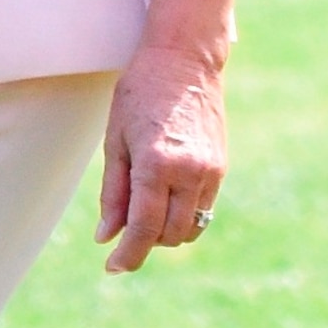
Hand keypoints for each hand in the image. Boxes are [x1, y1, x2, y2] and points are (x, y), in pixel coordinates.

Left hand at [96, 41, 226, 272]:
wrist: (185, 60)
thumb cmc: (140, 93)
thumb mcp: (116, 140)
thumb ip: (113, 192)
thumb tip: (107, 237)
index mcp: (156, 164)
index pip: (144, 228)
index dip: (128, 254)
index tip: (113, 267)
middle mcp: (189, 172)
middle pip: (169, 235)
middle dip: (146, 243)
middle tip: (124, 232)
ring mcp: (210, 171)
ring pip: (190, 227)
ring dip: (166, 233)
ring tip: (145, 212)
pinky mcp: (221, 168)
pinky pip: (203, 208)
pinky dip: (183, 215)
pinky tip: (165, 197)